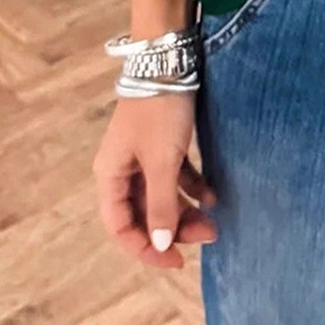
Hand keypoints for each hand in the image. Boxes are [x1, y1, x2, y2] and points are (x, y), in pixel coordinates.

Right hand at [92, 93, 217, 269]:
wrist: (169, 61)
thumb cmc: (159, 113)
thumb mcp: (161, 161)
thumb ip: (161, 205)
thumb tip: (162, 245)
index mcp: (109, 176)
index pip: (121, 227)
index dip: (147, 250)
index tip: (178, 262)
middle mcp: (122, 169)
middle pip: (144, 213)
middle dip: (174, 229)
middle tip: (208, 236)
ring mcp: (143, 156)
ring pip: (162, 196)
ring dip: (186, 211)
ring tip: (215, 221)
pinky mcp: (163, 142)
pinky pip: (175, 176)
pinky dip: (192, 187)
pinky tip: (213, 195)